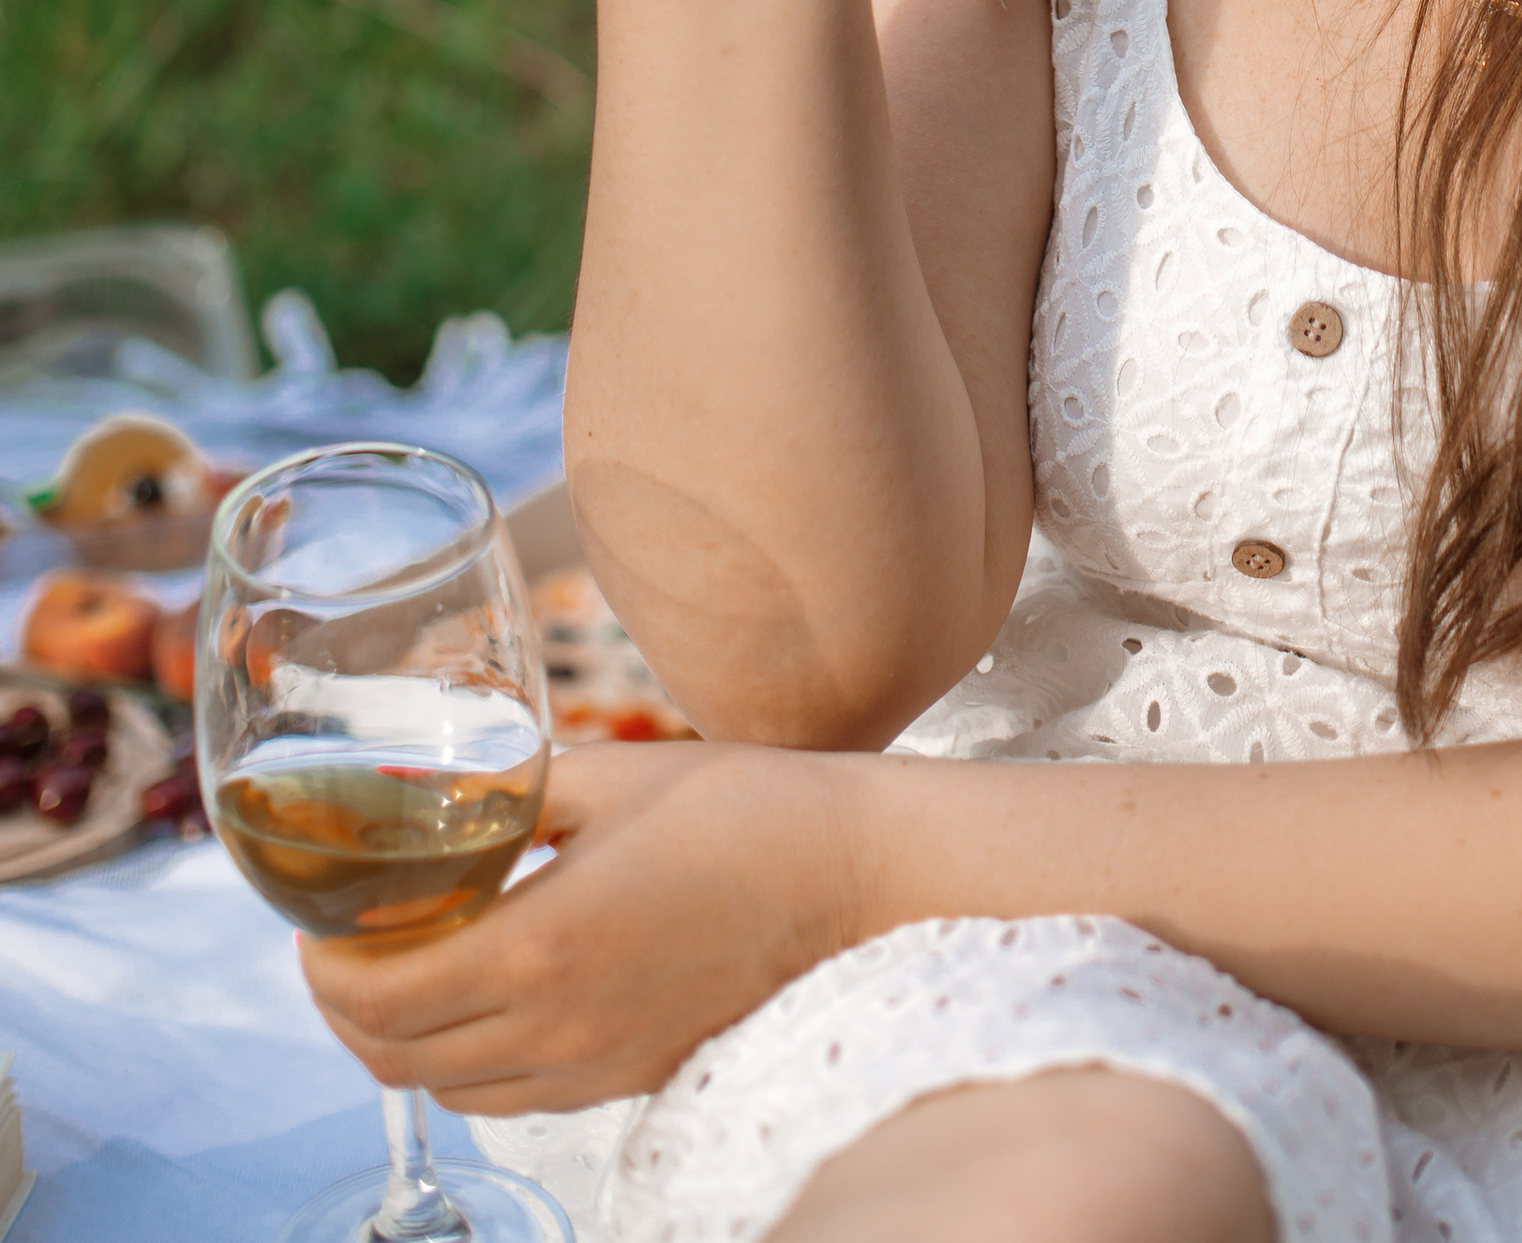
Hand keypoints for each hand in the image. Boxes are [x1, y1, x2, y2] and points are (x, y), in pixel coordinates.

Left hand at [300, 739, 862, 1111]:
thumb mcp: (613, 777)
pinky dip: (467, 1061)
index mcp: (541, 945)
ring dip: (399, 1040)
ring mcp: (592, 1066)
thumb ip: (512, 792)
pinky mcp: (626, 1078)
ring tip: (403, 966)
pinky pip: (510, 1095)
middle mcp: (556, 1027)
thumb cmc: (747, 811)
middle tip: (338, 943)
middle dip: (342, 1005)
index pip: (378, 994)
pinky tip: (484, 995)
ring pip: (446, 1088)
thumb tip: (433, 789)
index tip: (313, 921)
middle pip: (392, 1059)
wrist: (856, 879)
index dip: (321, 965)